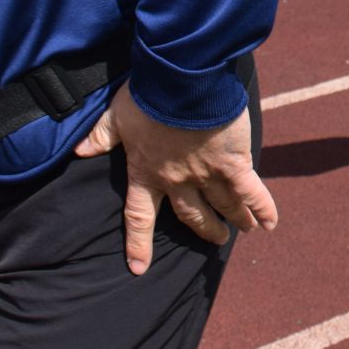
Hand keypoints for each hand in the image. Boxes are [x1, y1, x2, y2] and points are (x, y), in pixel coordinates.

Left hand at [74, 86, 275, 274]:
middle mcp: (178, 181)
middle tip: (217, 239)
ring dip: (236, 220)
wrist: (183, 81)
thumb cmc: (149, 96)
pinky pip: (250, 192)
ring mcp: (208, 175)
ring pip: (223, 206)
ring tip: (246, 230)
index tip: (138, 268)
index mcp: (147, 173)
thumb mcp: (118, 116)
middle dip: (205, 230)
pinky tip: (271, 223)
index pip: (139, 217)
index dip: (138, 243)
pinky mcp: (234, 163)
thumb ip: (101, 136)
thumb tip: (78, 151)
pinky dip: (262, 208)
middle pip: (191, 215)